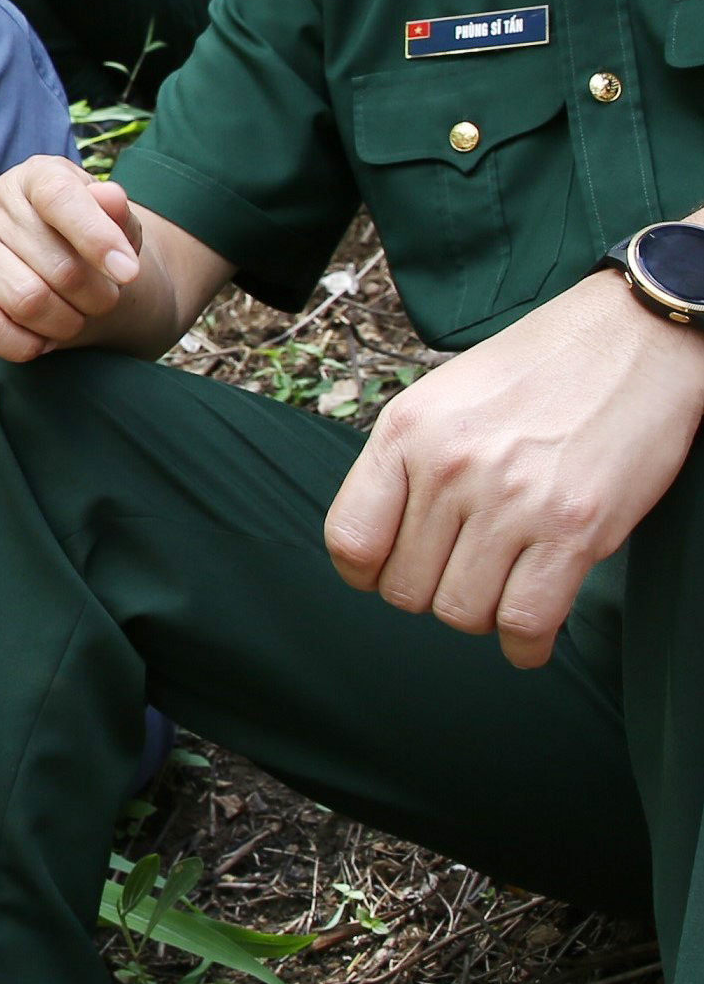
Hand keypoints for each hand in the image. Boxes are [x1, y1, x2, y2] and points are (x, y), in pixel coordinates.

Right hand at [0, 156, 144, 360]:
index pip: (61, 198)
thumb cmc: (82, 242)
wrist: (41, 264)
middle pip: (57, 267)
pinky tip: (40, 338)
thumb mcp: (112, 223)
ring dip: (64, 324)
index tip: (130, 274)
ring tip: (74, 319)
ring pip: (25, 301)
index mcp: (35, 176)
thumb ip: (117, 214)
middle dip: (96, 298)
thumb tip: (111, 198)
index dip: (98, 238)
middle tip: (103, 302)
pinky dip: (23, 344)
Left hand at [325, 270, 703, 666]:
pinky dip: (524, 645)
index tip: (387, 574)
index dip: (366, 573)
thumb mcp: (442, 399)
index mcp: (406, 432)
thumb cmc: (538, 370)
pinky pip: (525, 621)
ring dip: (478, 616)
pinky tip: (527, 638)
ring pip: (461, 612)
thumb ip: (406, 464)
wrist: (634, 338)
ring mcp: (511, 501)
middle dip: (430, 592)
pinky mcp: (574, 528)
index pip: (350, 540)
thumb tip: (378, 542)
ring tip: (498, 591)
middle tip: (460, 576)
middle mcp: (450, 468)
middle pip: (405, 587)